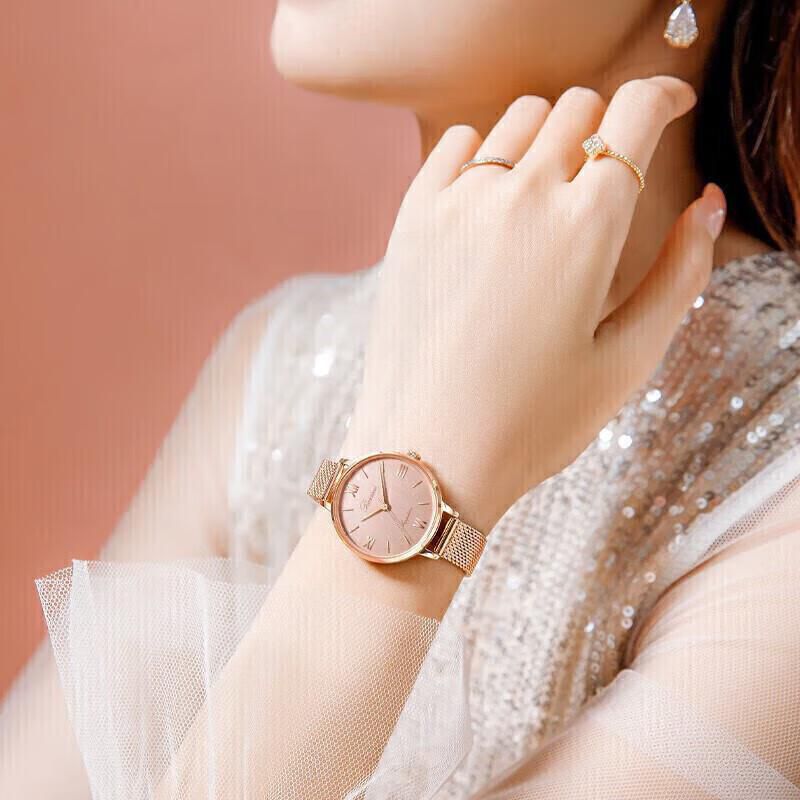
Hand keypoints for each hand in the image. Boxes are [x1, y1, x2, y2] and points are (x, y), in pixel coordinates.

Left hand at [345, 77, 725, 531]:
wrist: (427, 451)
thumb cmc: (532, 420)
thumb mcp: (628, 360)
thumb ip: (680, 275)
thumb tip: (706, 206)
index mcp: (588, 227)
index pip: (638, 113)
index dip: (664, 99)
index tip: (669, 111)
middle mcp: (522, 196)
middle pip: (581, 107)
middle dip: (608, 126)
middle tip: (608, 174)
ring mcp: (458, 201)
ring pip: (520, 118)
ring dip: (549, 136)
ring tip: (551, 192)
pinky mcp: (412, 216)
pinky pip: (458, 143)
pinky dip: (486, 152)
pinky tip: (492, 200)